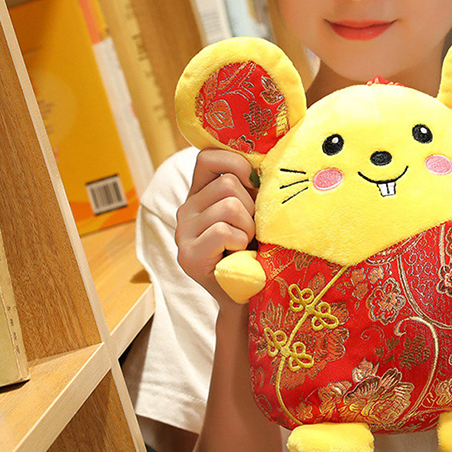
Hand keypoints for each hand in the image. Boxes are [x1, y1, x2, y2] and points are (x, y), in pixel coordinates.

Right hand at [175, 149, 256, 308]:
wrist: (249, 295)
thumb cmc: (256, 248)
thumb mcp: (253, 210)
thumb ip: (250, 186)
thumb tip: (267, 162)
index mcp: (200, 193)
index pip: (207, 157)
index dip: (235, 163)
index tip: (252, 184)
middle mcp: (186, 209)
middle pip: (228, 183)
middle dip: (251, 206)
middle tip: (250, 230)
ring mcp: (183, 232)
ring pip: (229, 206)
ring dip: (248, 227)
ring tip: (245, 244)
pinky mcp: (188, 255)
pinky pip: (223, 231)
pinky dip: (240, 242)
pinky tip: (236, 255)